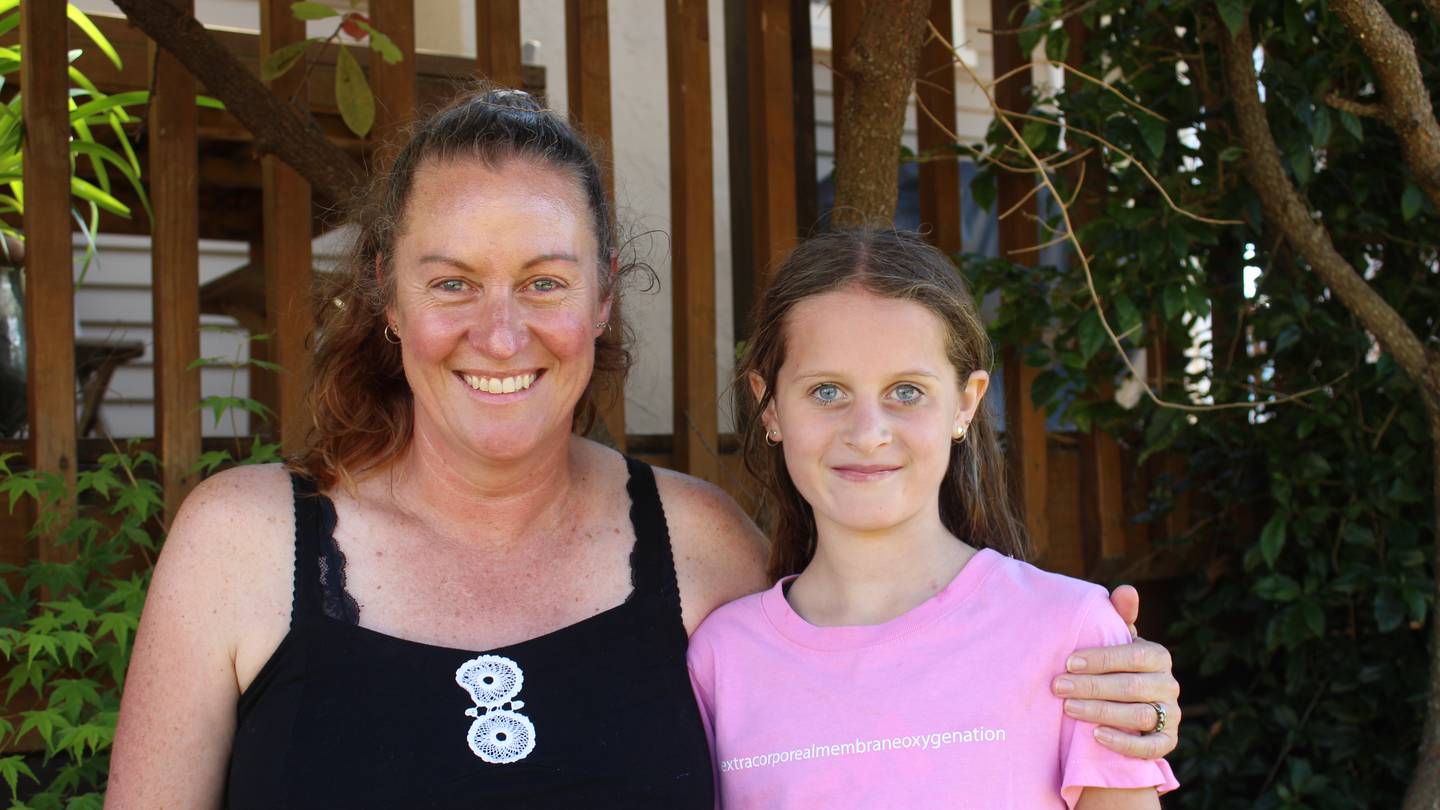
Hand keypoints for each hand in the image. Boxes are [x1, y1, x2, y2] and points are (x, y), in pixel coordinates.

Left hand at [1050, 585, 1180, 758]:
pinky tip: (1096, 736)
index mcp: (1158, 656)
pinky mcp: (1168, 741)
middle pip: (1131, 687)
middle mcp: (1169, 685)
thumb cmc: (1118, 666)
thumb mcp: (1118, 641)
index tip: (1068, 662)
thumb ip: (1120, 616)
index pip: (1132, 656)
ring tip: (1068, 708)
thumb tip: (1127, 589)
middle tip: (1057, 686)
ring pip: (1138, 716)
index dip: (1101, 659)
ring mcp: (1171, 714)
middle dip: (1091, 686)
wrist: (1129, 706)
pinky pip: (1149, 746)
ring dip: (1100, 712)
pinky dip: (1123, 742)